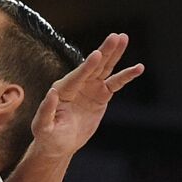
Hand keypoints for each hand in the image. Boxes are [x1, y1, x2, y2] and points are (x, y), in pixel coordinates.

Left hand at [28, 33, 143, 161]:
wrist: (58, 145)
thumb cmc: (47, 136)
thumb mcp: (43, 126)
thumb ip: (46, 110)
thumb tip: (52, 92)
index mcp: (62, 90)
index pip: (77, 77)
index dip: (87, 66)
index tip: (97, 54)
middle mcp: (76, 85)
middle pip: (92, 66)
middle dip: (104, 51)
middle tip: (115, 36)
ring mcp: (90, 88)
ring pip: (104, 68)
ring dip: (114, 54)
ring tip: (123, 38)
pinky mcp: (101, 95)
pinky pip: (115, 83)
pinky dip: (126, 75)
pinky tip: (138, 68)